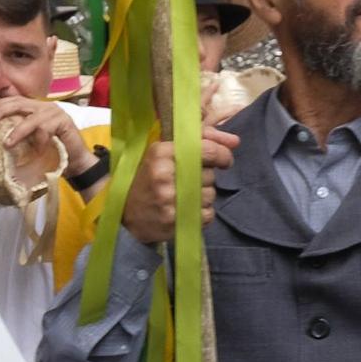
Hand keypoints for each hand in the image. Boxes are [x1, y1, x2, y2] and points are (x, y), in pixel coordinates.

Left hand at [0, 95, 91, 189]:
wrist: (75, 162)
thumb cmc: (50, 153)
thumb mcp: (29, 143)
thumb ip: (17, 137)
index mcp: (34, 109)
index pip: (13, 100)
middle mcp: (43, 107)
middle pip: (19, 102)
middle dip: (2, 110)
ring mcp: (54, 112)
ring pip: (32, 117)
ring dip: (18, 131)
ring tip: (7, 143)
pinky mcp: (64, 121)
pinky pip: (46, 129)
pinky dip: (39, 141)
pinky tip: (37, 151)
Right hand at [121, 128, 238, 244]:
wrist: (125, 215)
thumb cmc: (149, 178)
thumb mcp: (166, 152)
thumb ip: (202, 140)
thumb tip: (236, 141)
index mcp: (162, 152)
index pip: (206, 150)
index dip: (222, 155)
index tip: (224, 160)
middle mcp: (165, 174)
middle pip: (209, 174)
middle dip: (206, 177)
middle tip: (189, 180)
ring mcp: (169, 200)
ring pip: (210, 194)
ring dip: (204, 195)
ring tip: (185, 196)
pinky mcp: (174, 221)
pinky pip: (208, 215)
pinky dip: (203, 213)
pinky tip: (187, 210)